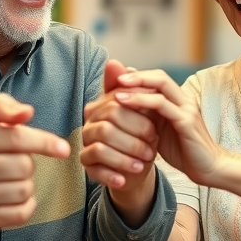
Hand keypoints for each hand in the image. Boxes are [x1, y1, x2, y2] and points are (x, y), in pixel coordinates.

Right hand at [0, 93, 70, 235]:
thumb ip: (3, 106)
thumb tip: (27, 112)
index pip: (18, 137)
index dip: (45, 142)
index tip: (63, 149)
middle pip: (25, 165)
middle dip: (27, 163)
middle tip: (11, 164)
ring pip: (26, 189)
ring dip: (26, 184)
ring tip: (8, 180)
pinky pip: (23, 213)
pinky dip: (26, 205)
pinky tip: (12, 197)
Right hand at [81, 59, 159, 225]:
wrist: (138, 165)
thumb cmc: (140, 135)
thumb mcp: (141, 111)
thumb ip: (131, 88)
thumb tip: (114, 62)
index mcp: (98, 109)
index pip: (114, 107)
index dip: (137, 118)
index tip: (155, 128)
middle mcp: (87, 126)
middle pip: (107, 129)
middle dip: (133, 139)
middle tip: (152, 147)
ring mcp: (85, 147)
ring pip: (101, 149)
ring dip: (125, 158)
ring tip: (143, 163)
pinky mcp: (87, 168)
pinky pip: (95, 171)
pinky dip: (113, 175)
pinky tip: (127, 178)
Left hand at [113, 69, 225, 186]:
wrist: (208, 170)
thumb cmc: (183, 152)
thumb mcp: (160, 131)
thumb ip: (148, 117)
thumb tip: (126, 106)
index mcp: (179, 101)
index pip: (158, 79)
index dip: (138, 76)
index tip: (115, 79)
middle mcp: (185, 100)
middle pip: (160, 76)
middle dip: (137, 75)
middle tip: (115, 77)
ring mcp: (187, 108)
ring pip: (161, 85)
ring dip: (137, 85)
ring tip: (117, 89)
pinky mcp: (186, 121)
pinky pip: (162, 105)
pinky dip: (142, 100)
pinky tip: (125, 103)